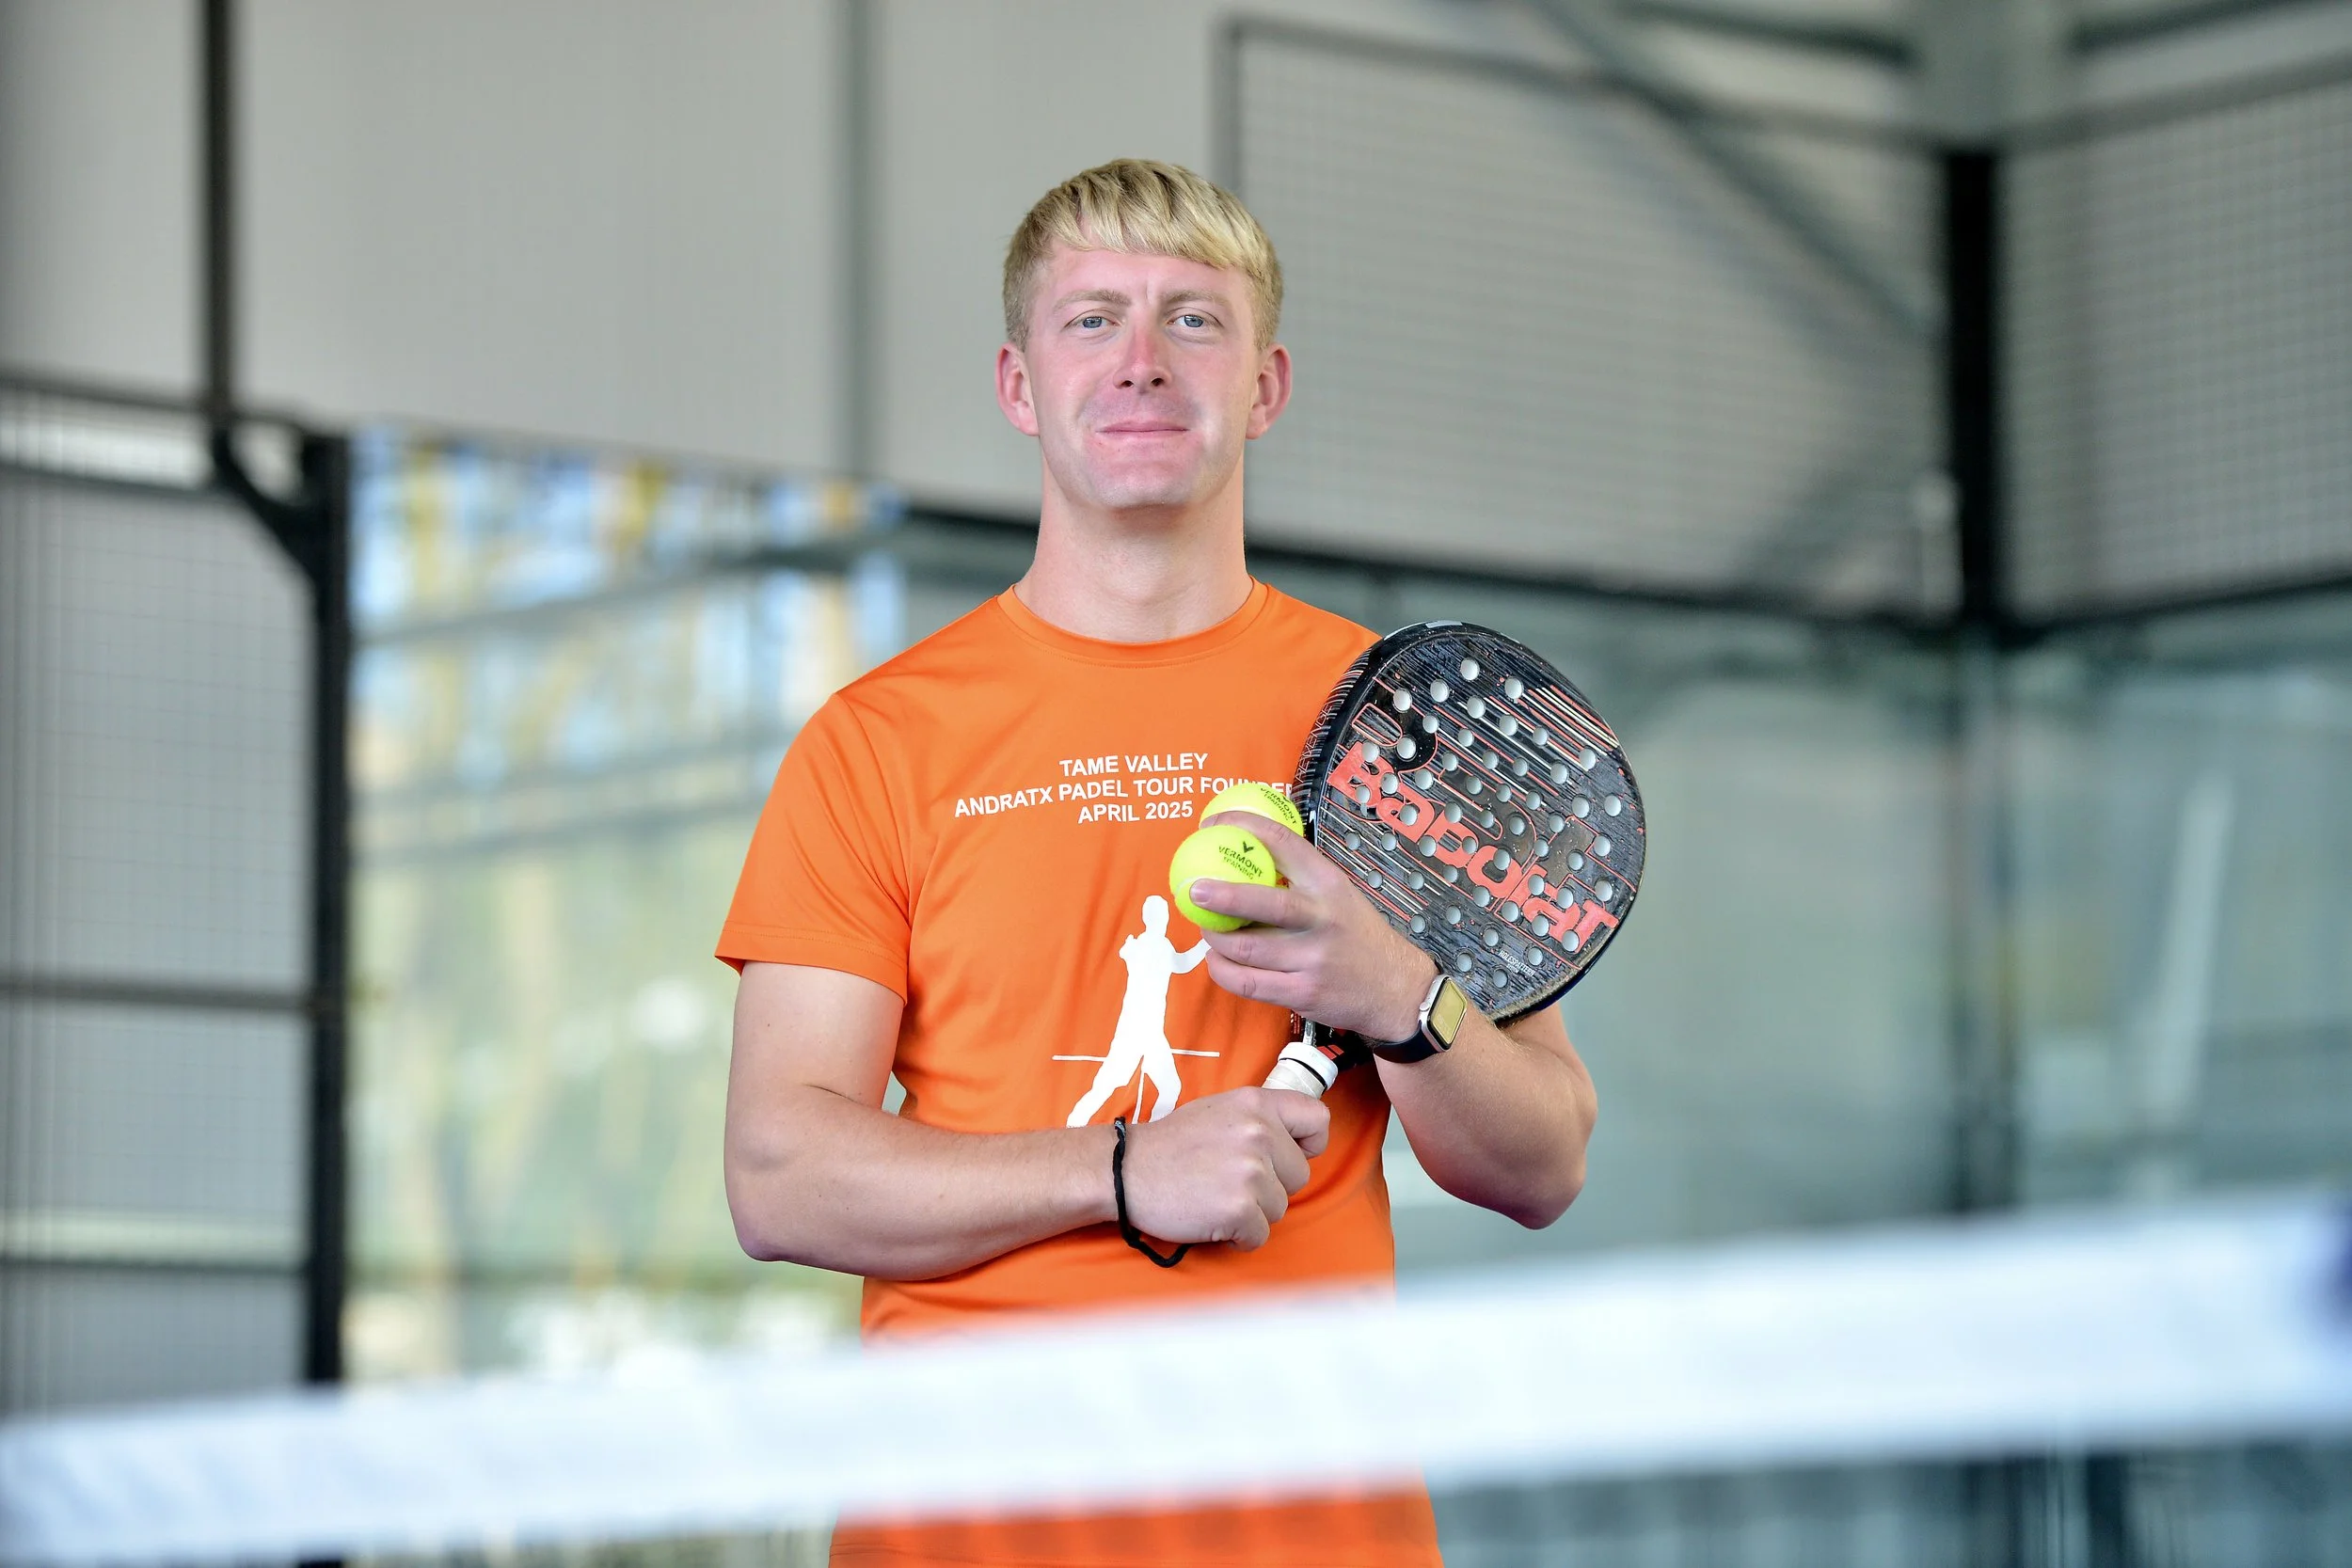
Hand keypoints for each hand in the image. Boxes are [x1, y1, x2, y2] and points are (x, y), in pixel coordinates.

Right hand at [1117, 1087, 1329, 1249]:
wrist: (1123, 1171)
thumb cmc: (1170, 1145)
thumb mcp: (1219, 1110)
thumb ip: (1259, 1119)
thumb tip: (1297, 1139)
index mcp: (1256, 1104)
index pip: (1318, 1120)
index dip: (1308, 1144)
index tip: (1287, 1155)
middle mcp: (1259, 1133)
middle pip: (1300, 1175)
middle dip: (1272, 1185)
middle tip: (1231, 1180)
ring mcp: (1250, 1172)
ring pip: (1280, 1207)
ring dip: (1253, 1211)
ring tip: (1216, 1196)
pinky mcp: (1238, 1209)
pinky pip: (1259, 1235)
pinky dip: (1238, 1235)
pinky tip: (1211, 1217)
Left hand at [1188, 810, 1437, 1040]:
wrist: (1395, 988)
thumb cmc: (1357, 935)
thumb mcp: (1339, 893)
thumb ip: (1297, 877)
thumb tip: (1240, 853)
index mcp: (1328, 883)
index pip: (1283, 844)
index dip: (1244, 829)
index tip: (1213, 825)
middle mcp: (1322, 918)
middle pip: (1263, 903)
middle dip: (1222, 895)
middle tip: (1194, 889)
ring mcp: (1312, 958)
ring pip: (1246, 948)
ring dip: (1216, 938)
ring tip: (1207, 929)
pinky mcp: (1302, 993)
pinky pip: (1248, 983)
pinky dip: (1223, 971)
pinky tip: (1218, 961)